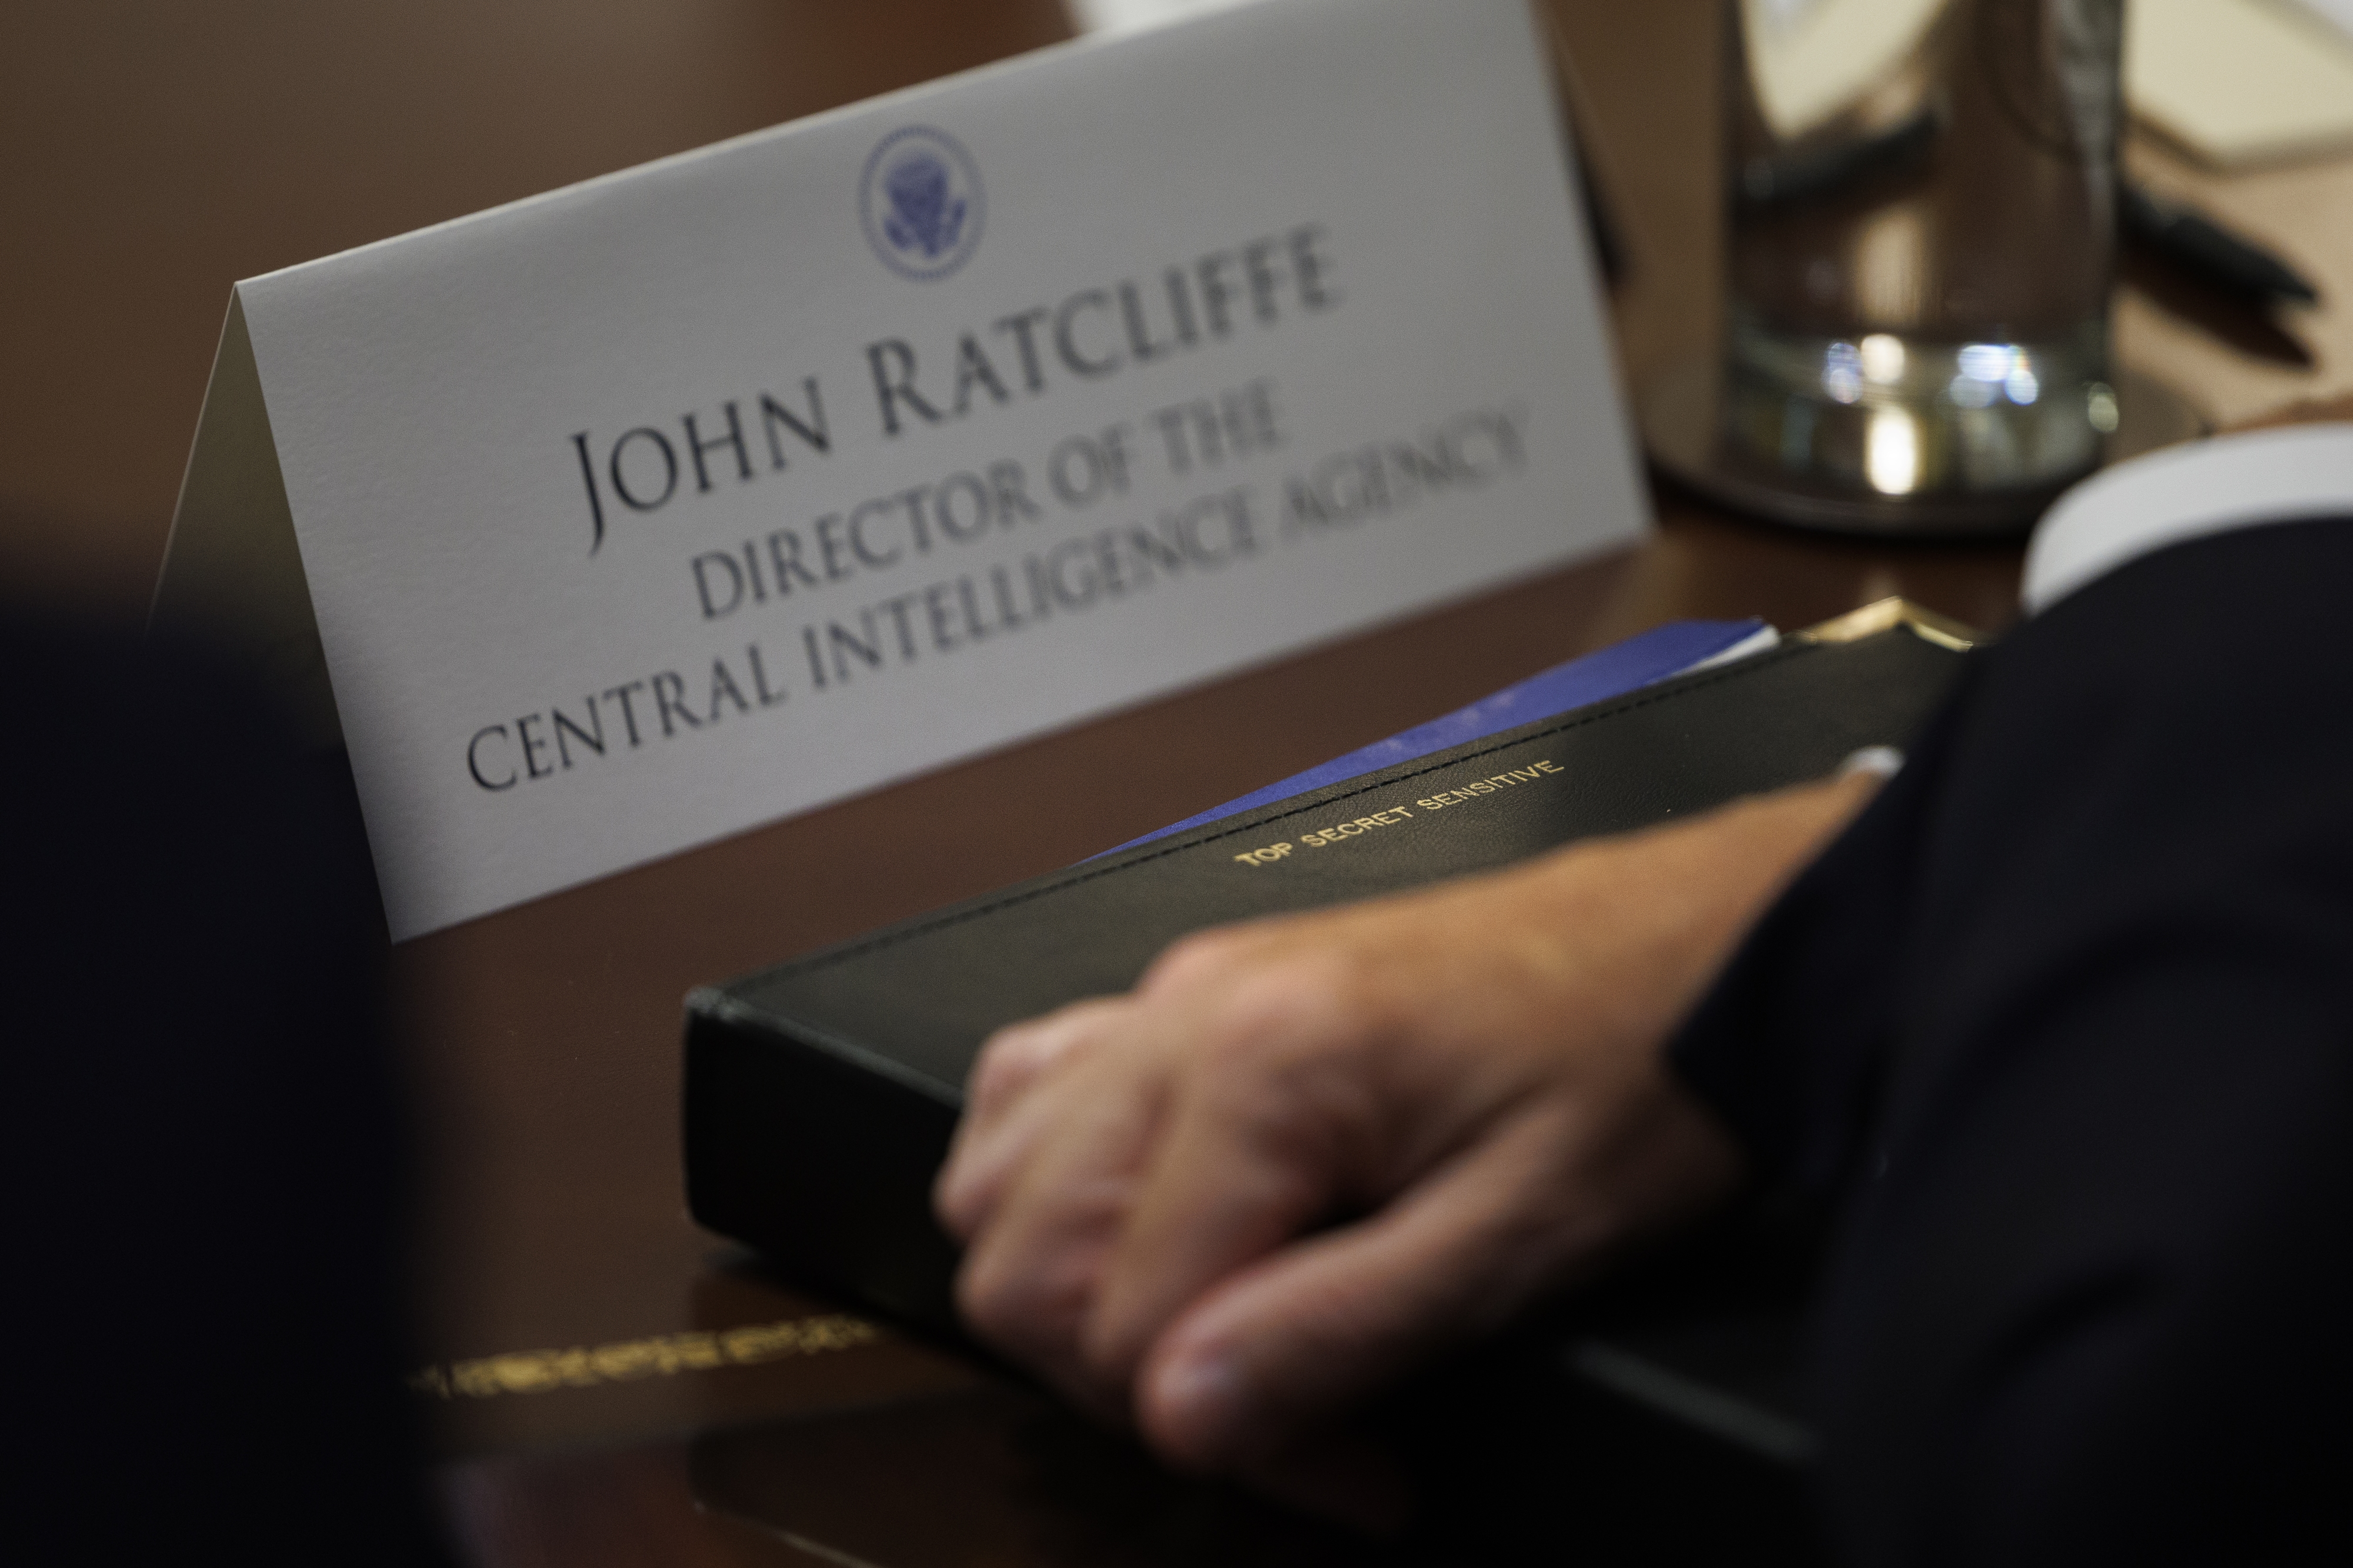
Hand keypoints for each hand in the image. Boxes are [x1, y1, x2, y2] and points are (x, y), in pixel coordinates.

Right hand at [934, 768, 1884, 1475]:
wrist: (1706, 935)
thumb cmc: (1642, 1061)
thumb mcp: (1520, 1233)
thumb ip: (1337, 1330)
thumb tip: (1183, 1416)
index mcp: (1261, 1067)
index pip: (1126, 1326)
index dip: (1232, 1442)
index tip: (1354, 1473)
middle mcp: (1188, 1013)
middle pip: (1017, 1257)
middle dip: (1125, 1379)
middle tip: (1283, 1423)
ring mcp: (1183, 990)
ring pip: (995, 1172)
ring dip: (1067, 1288)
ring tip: (1213, 1337)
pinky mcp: (1204, 986)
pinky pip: (1042, 1082)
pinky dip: (1053, 1180)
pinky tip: (1151, 1225)